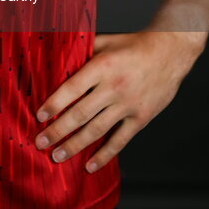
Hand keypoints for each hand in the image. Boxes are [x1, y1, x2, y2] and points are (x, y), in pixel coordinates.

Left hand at [34, 30, 203, 170]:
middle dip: (58, 131)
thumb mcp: (106, 41)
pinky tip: (90, 166)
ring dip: (75, 146)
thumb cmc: (134, 45)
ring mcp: (128, 105)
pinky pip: (120, 140)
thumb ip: (82, 50)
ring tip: (57, 157)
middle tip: (40, 143)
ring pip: (97, 130)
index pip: (72, 88)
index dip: (54, 103)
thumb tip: (57, 57)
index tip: (39, 116)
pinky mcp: (141, 118)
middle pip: (80, 113)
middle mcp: (114, 87)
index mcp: (103, 65)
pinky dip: (104, 155)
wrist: (170, 52)